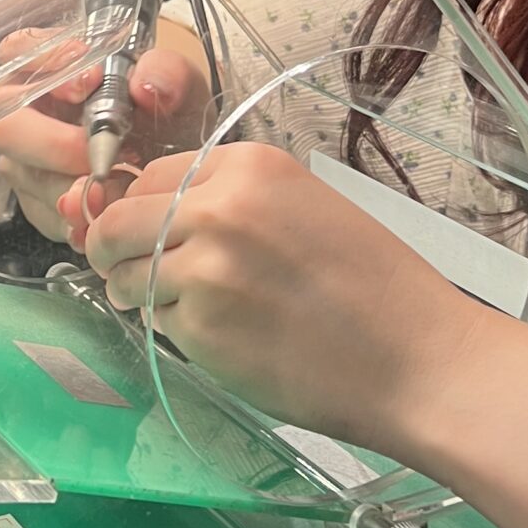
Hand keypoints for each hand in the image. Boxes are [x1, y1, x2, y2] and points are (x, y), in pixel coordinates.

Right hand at [0, 40, 209, 242]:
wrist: (177, 170)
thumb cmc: (167, 118)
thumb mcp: (180, 89)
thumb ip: (169, 73)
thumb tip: (145, 85)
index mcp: (50, 69)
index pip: (19, 51)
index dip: (45, 64)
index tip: (89, 81)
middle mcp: (26, 113)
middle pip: (9, 126)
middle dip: (54, 144)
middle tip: (98, 153)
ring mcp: (27, 162)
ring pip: (28, 176)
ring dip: (71, 187)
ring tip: (116, 187)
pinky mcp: (40, 204)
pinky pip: (47, 216)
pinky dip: (78, 220)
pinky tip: (107, 217)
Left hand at [81, 143, 480, 451]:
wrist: (416, 359)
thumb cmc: (377, 288)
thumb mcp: (306, 208)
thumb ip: (235, 202)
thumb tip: (163, 215)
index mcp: (249, 167)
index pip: (150, 176)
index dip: (138, 205)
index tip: (138, 226)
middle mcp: (218, 208)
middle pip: (118, 221)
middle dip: (111, 248)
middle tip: (121, 268)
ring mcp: (203, 269)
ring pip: (126, 275)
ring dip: (135, 293)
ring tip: (180, 307)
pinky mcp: (200, 329)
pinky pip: (157, 322)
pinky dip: (174, 330)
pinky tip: (220, 337)